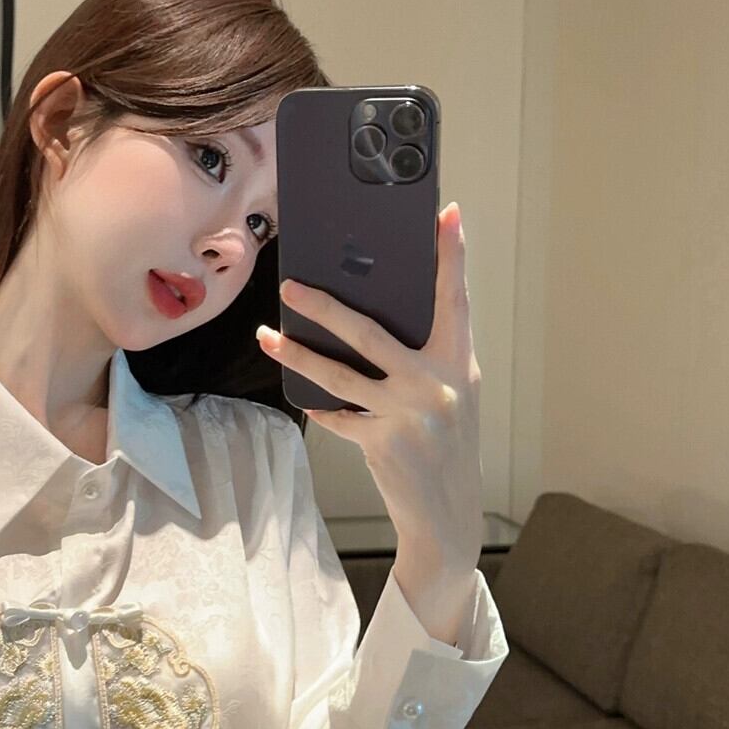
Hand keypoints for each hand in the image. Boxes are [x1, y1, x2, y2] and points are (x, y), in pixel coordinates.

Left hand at [256, 202, 483, 571]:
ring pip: (339, 374)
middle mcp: (436, 386)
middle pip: (370, 332)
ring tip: (269, 337)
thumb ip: (427, 357)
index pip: (454, 300)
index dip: (452, 257)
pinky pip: (339, 415)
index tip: (449, 214)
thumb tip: (377, 314)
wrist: (448, 514)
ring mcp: (407, 415)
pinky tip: (304, 397)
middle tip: (291, 285)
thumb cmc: (447, 444)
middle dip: (325, 306)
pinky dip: (322, 407)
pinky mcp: (381, 442)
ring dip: (297, 353)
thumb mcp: (452, 394)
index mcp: (459, 365)